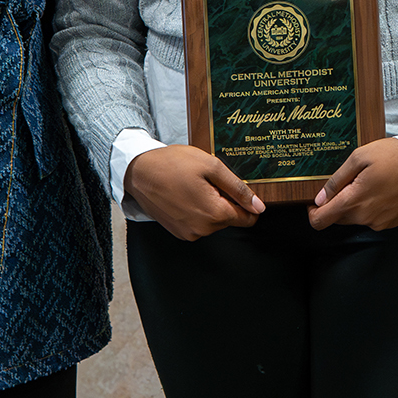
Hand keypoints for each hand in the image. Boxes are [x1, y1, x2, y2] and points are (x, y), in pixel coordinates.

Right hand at [123, 145, 263, 240]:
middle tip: (207, 181)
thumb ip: (238, 188)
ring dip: (210, 204)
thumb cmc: (173, 164)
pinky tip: (186, 194)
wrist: (138, 172)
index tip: (237, 189)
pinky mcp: (178, 232)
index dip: (247, 202)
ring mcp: (188, 233)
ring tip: (194, 185)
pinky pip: (199, 223)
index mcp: (214, 214)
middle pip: (230, 218)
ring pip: (214, 221)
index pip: (247, 219)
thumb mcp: (211, 167)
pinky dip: (197, 210)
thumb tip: (258, 206)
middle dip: (225, 200)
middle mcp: (202, 229)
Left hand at [308, 137, 397, 230]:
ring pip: (355, 218)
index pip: (321, 221)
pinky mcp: (390, 223)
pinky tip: (380, 190)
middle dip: (337, 203)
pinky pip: (371, 219)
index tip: (315, 202)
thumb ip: (337, 179)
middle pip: (337, 218)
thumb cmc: (395, 157)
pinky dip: (370, 207)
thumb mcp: (360, 157)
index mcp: (354, 200)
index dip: (313, 213)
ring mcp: (379, 222)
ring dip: (354, 204)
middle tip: (348, 182)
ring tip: (368, 182)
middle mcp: (365, 217)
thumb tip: (320, 198)